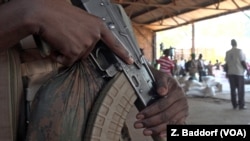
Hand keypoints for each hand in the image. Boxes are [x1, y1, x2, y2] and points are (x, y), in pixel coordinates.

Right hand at [18, 0, 133, 65]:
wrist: (42, 13)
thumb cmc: (57, 13)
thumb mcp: (79, 19)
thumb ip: (87, 30)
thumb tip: (86, 43)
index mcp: (98, 25)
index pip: (113, 42)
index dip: (122, 52)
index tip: (130, 60)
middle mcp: (95, 35)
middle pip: (87, 52)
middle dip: (75, 48)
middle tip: (65, 36)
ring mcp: (86, 43)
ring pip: (76, 57)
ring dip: (66, 52)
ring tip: (59, 38)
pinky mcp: (75, 51)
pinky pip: (67, 61)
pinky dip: (59, 57)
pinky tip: (55, 45)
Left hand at [134, 68, 187, 136]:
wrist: (169, 81)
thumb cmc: (162, 80)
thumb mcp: (161, 76)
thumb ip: (161, 83)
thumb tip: (161, 91)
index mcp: (177, 92)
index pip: (163, 104)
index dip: (150, 111)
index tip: (139, 115)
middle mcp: (182, 102)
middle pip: (166, 115)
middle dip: (150, 121)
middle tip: (137, 124)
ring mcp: (183, 111)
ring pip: (170, 122)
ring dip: (156, 128)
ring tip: (144, 131)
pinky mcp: (182, 117)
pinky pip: (176, 126)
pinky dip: (167, 131)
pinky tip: (159, 135)